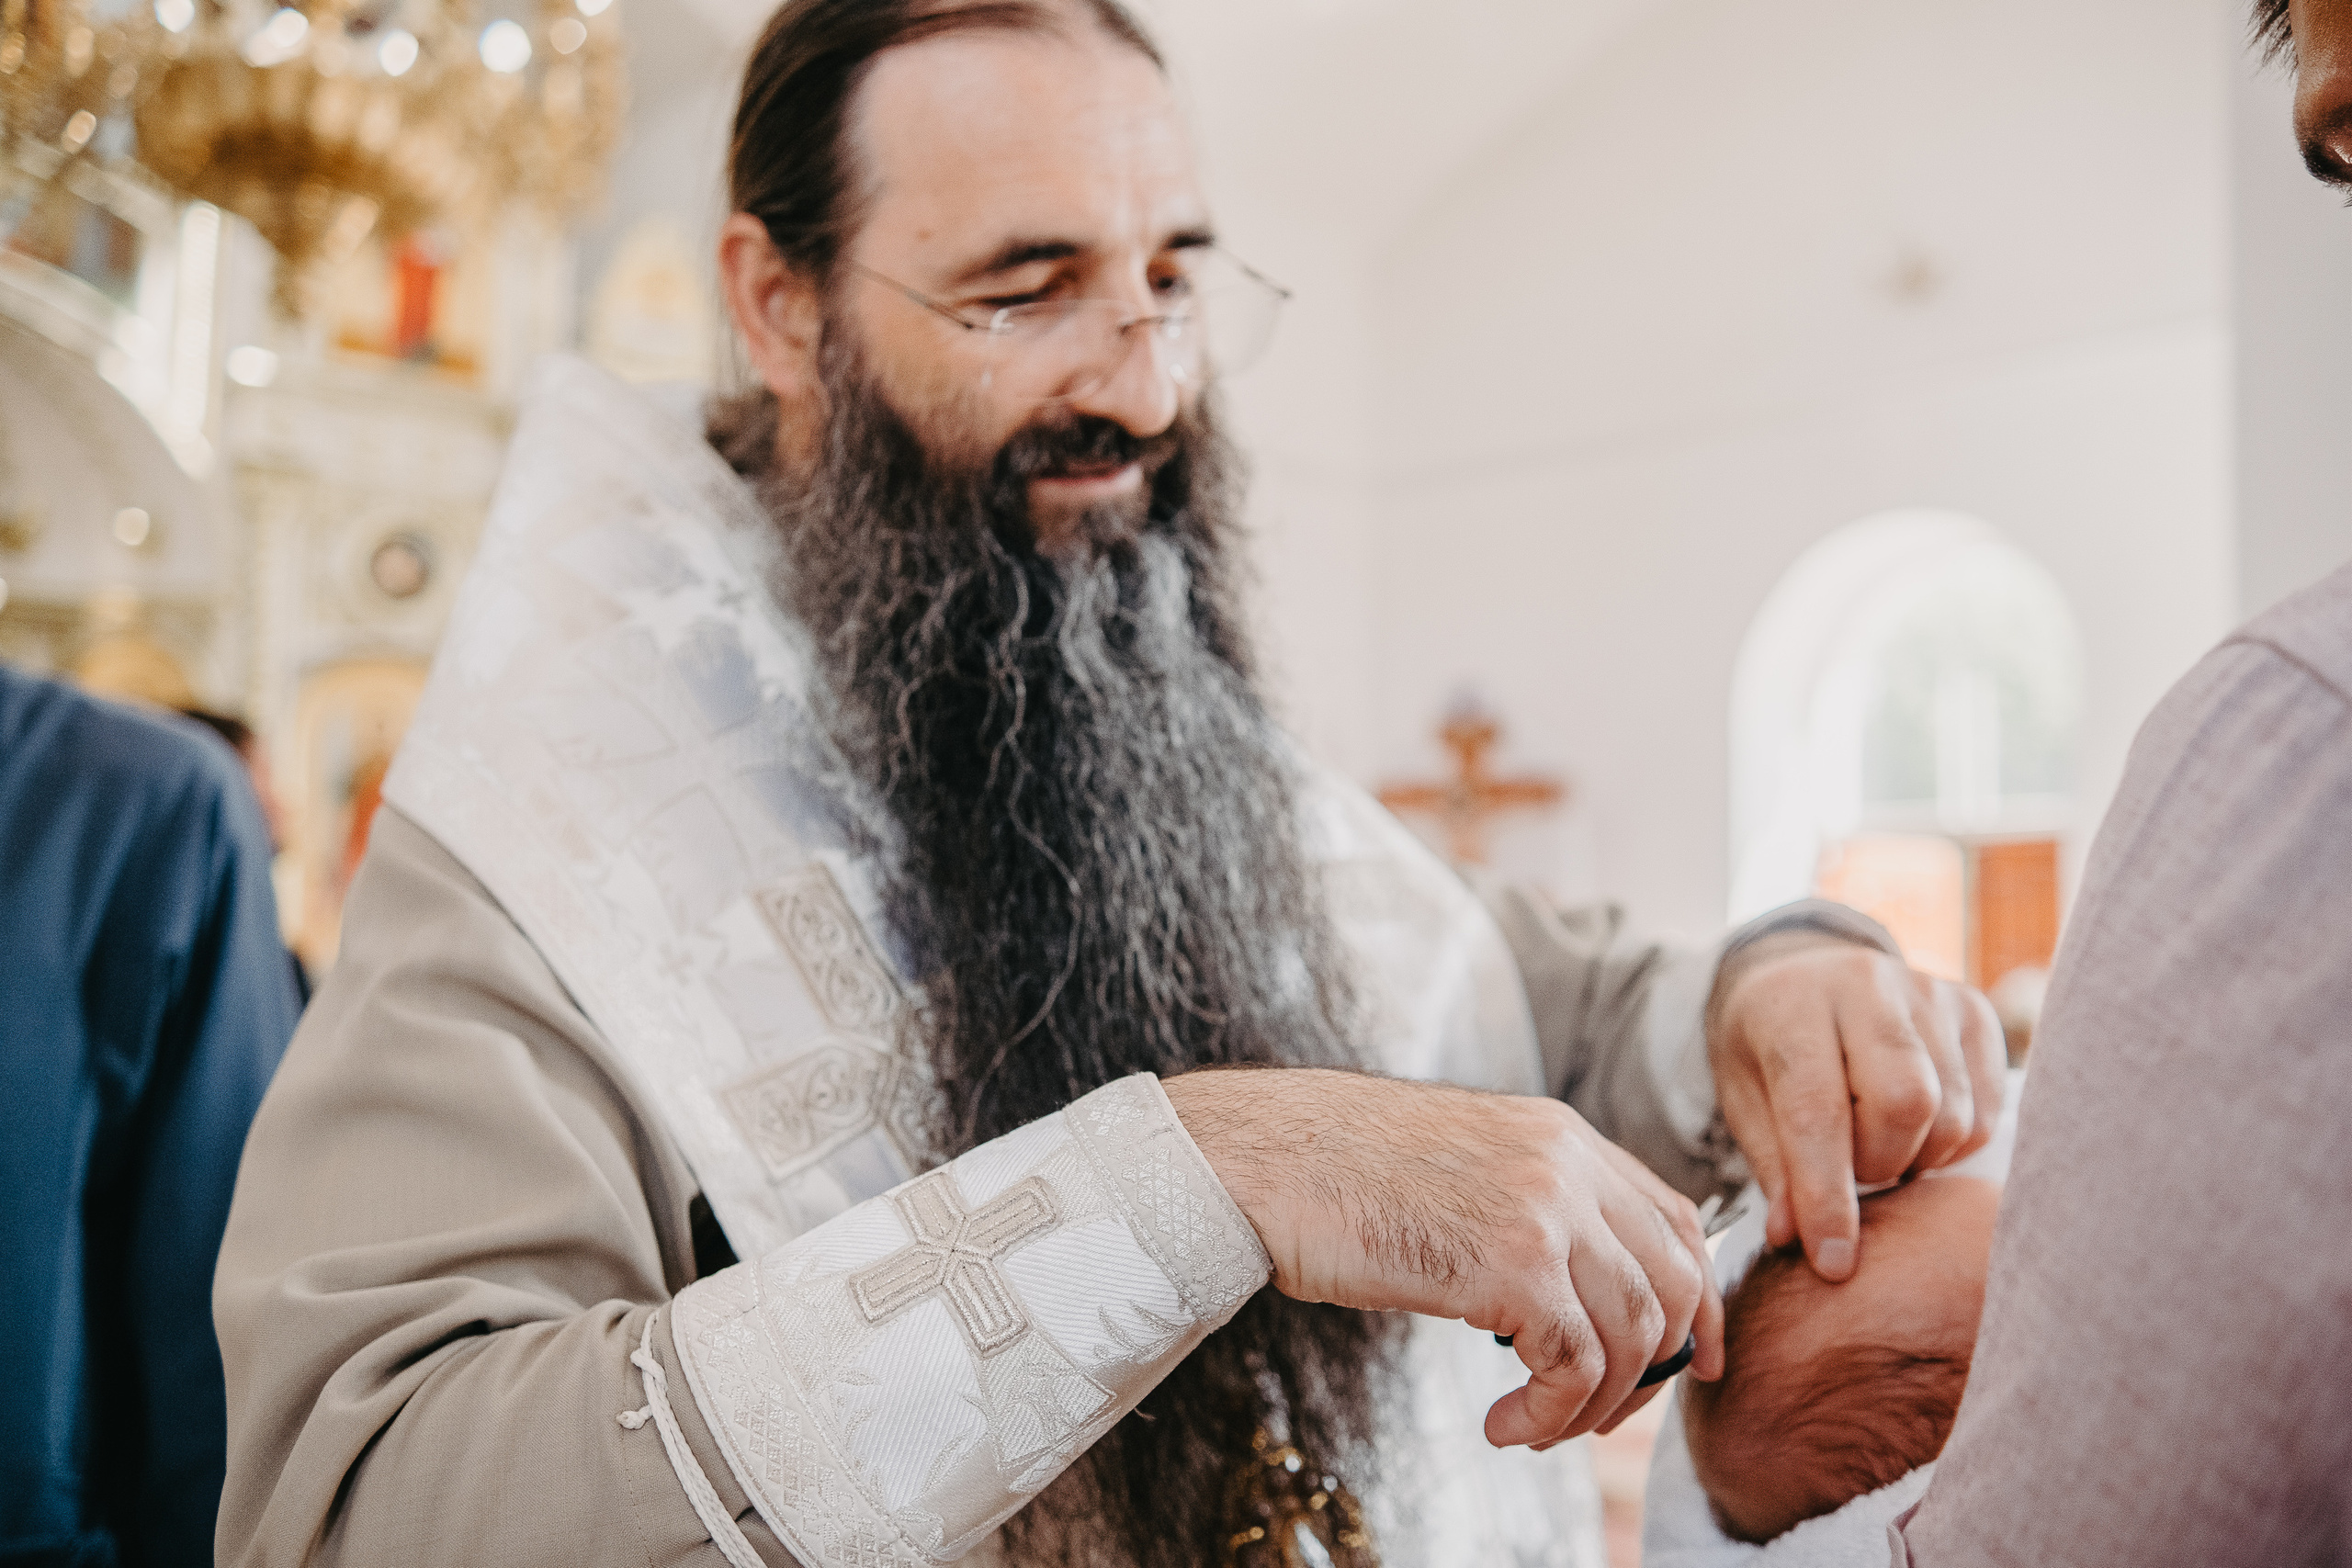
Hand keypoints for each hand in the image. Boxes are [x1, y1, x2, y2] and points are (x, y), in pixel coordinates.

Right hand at [1162, 1067, 1721, 1448]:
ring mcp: (1546, 1206)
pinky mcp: (1511, 1262)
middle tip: (1602, 1415)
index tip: (1685, 1361)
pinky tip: (1503, 1427)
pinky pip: (1576, 1364)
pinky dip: (1551, 1415)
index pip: (1676, 1219)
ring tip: (1534, 1428)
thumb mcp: (1459, 1168)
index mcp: (1559, 1132)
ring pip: (1632, 1333)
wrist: (1261, 1161)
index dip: (1696, 1302)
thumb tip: (1569, 1293)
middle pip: (1673, 1281)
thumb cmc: (1335, 1173)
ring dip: (1592, 1405)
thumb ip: (1527, 1206)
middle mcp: (1568, 1160)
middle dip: (1655, 1367)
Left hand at [1708, 933, 2004, 1281]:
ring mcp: (1928, 991)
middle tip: (1852, 1169)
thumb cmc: (1768, 1049)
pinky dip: (1954, 1143)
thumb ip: (1774, 1167)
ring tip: (1877, 1145)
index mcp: (1792, 1004)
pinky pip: (1987, 1108)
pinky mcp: (1974, 1009)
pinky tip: (1915, 1131)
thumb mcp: (1745, 1100)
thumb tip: (1796, 1240)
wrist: (1802, 974)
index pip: (1817, 1109)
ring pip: (1952, 1112)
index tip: (1833, 1263)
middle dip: (1880, 1163)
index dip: (1827, 1194)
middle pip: (1905, 1102)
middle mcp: (1866, 984)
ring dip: (1916, 1157)